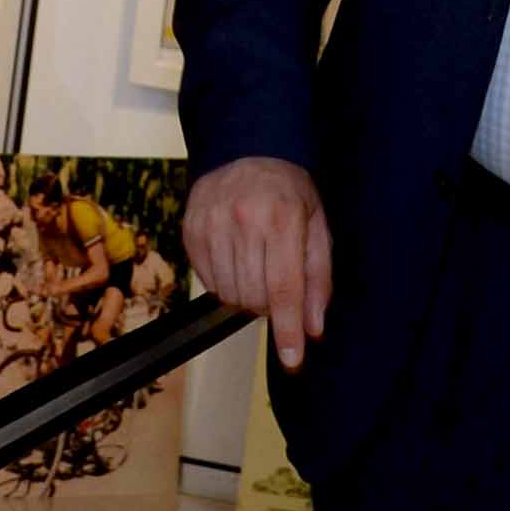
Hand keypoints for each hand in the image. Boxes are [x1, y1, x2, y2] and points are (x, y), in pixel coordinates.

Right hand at [185, 155, 331, 370]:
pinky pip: (208, 282)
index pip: (284, 287)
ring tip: (257, 271)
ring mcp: (212, 224)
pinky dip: (225, 284)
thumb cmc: (290, 193)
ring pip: (228, 294)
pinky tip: (237, 262)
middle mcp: (244, 220)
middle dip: (270, 307)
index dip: (287, 329)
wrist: (247, 150)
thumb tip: (312, 328)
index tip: (291, 360)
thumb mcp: (318, 227)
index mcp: (283, 218)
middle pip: (254, 296)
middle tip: (278, 288)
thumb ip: (319, 279)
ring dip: (247, 297)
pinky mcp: (191, 230)